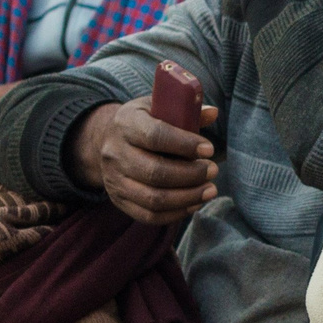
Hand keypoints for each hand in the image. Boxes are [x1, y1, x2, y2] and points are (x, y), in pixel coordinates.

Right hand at [70, 96, 217, 224]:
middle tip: (213, 170)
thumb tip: (213, 113)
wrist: (109, 140)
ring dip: (188, 197)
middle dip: (192, 175)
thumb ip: (186, 110)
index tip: (210, 149)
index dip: (185, 145)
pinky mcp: (118, 199)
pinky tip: (195, 203)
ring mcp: (114, 179)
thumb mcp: (159, 107)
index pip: (155, 136)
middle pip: (155, 172)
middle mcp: (115, 153)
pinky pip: (149, 215)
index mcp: (126, 124)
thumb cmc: (145, 122)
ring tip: (210, 189)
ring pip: (153, 198)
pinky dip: (176, 213)